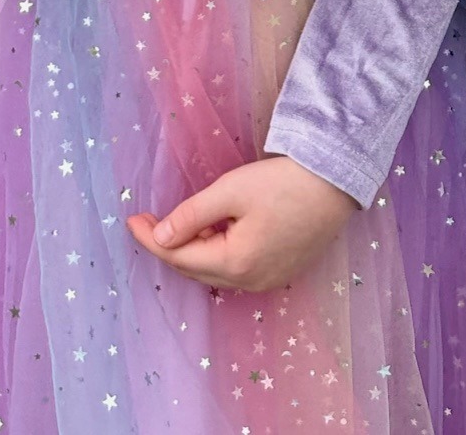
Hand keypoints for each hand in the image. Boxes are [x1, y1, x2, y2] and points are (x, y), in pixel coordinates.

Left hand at [127, 158, 354, 292]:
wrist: (334, 183)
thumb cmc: (282, 183)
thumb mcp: (231, 191)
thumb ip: (191, 216)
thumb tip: (160, 238)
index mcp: (236, 263)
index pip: (179, 258)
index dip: (151, 240)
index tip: (131, 219)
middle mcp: (251, 282)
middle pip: (196, 270)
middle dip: (168, 247)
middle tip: (148, 220)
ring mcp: (268, 280)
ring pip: (216, 272)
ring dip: (193, 251)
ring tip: (178, 222)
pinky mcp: (281, 271)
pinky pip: (236, 269)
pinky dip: (216, 253)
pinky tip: (213, 231)